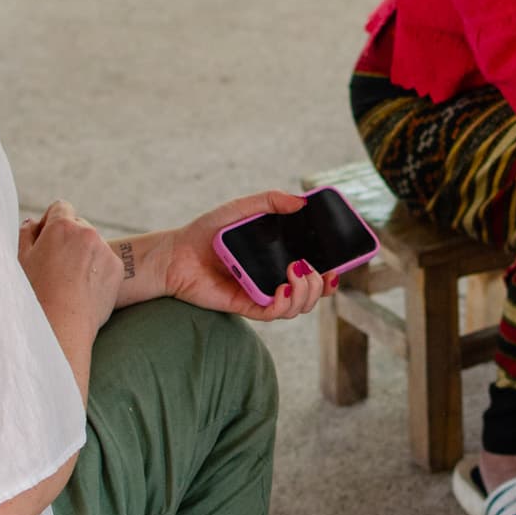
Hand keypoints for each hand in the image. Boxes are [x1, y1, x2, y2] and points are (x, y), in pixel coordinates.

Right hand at [19, 200, 124, 339]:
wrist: (60, 326)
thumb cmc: (33, 294)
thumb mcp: (20, 260)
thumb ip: (26, 234)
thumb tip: (34, 222)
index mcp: (62, 226)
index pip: (60, 207)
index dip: (51, 223)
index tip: (45, 241)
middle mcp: (88, 232)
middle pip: (78, 226)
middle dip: (68, 239)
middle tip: (55, 266)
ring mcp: (105, 250)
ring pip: (93, 245)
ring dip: (83, 254)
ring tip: (67, 281)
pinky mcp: (117, 268)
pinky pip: (105, 262)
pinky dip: (96, 270)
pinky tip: (82, 289)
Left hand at [162, 190, 332, 321]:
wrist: (176, 253)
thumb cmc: (207, 231)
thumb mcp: (240, 208)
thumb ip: (269, 201)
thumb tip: (300, 201)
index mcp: (278, 259)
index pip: (313, 272)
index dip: (330, 274)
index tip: (339, 266)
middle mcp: (274, 279)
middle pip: (312, 294)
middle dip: (321, 286)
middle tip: (314, 269)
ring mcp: (261, 294)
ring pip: (298, 307)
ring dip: (306, 293)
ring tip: (296, 273)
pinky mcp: (246, 306)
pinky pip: (274, 313)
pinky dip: (284, 304)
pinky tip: (283, 288)